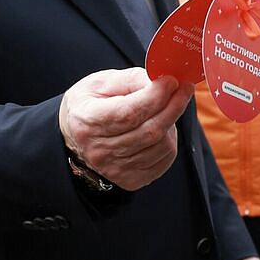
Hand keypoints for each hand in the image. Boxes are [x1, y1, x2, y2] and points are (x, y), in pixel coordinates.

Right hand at [58, 69, 191, 190]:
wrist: (75, 137)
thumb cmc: (90, 105)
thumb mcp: (101, 83)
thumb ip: (132, 79)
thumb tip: (162, 80)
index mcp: (88, 121)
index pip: (129, 113)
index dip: (156, 96)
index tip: (172, 80)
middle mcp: (100, 151)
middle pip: (150, 131)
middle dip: (173, 106)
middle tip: (184, 88)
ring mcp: (115, 169)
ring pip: (162, 145)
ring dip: (171, 123)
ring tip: (165, 108)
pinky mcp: (131, 180)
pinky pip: (165, 159)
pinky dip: (169, 140)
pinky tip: (161, 128)